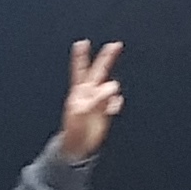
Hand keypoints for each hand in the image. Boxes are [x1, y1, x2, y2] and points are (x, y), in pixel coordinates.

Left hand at [55, 39, 125, 160]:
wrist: (78, 146)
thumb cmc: (74, 129)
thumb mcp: (83, 111)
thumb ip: (98, 97)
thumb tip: (113, 86)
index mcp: (79, 91)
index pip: (80, 69)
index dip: (81, 56)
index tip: (81, 43)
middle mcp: (89, 93)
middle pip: (100, 71)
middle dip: (107, 57)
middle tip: (115, 45)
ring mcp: (98, 101)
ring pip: (110, 87)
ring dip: (111, 91)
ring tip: (108, 101)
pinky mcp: (105, 111)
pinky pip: (115, 102)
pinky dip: (116, 102)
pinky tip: (114, 106)